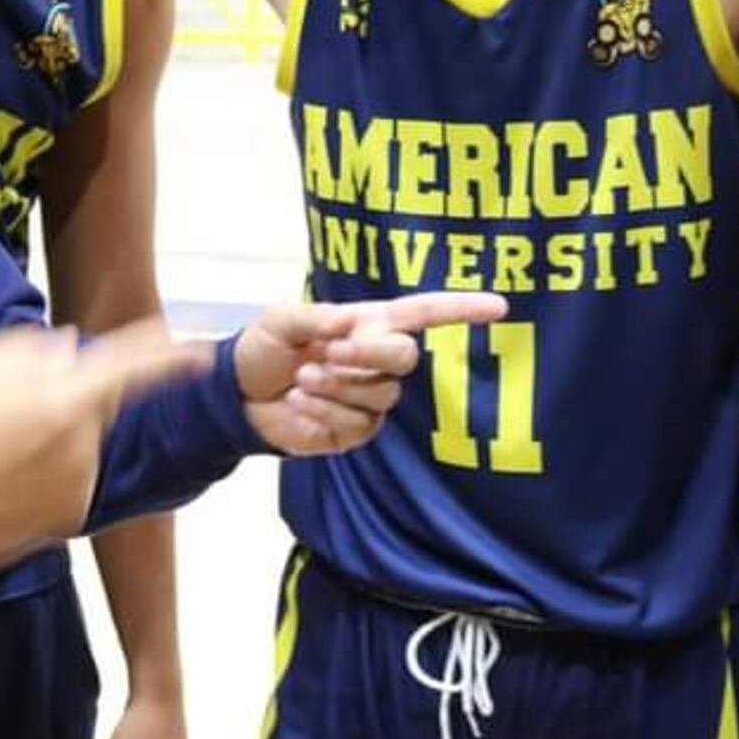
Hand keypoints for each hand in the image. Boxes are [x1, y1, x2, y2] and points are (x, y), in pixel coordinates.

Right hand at [0, 323, 207, 572]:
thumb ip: (39, 349)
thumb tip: (72, 353)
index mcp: (68, 399)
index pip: (135, 368)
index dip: (171, 356)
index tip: (201, 353)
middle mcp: (84, 445)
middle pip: (95, 405)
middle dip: (68, 399)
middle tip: (9, 410)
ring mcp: (78, 486)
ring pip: (80, 445)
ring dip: (54, 440)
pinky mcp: (68, 519)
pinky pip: (68, 481)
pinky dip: (44, 476)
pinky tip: (1, 479)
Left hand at [232, 293, 508, 455]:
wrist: (238, 395)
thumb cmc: (264, 348)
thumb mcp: (281, 319)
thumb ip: (317, 318)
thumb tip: (350, 324)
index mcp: (367, 324)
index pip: (424, 314)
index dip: (462, 310)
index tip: (500, 307)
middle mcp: (376, 360)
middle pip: (405, 357)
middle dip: (367, 355)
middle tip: (326, 354)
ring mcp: (370, 397)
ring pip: (381, 394)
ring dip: (337, 385)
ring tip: (302, 379)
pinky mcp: (356, 430)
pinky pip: (359, 423)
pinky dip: (324, 411)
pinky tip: (298, 402)